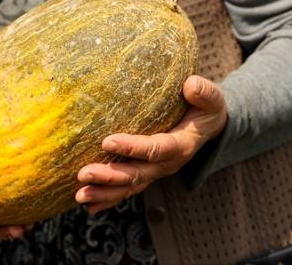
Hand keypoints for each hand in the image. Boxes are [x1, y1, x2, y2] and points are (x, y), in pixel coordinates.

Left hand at [75, 75, 227, 213]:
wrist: (209, 127)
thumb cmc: (206, 108)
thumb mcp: (211, 98)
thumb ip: (203, 92)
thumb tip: (190, 85)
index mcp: (182, 145)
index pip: (156, 148)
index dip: (133, 147)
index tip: (107, 141)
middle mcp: (167, 164)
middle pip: (137, 174)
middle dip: (110, 176)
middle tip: (84, 174)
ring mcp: (156, 172)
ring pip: (129, 187)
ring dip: (104, 192)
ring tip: (79, 195)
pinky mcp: (147, 174)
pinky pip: (127, 190)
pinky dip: (108, 199)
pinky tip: (88, 206)